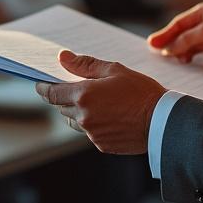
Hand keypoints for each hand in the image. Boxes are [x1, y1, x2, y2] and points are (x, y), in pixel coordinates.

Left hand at [34, 51, 165, 154]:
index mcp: (83, 96)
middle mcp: (83, 117)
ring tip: (101, 103)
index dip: (43, 88)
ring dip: (80, 112)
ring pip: (75, 122)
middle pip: (62, 107)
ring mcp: (92, 133)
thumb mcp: (114, 70)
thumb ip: (85, 65)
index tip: (40, 84)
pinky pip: (90, 133)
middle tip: (82, 89)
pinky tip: (112, 117)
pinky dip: (95, 125)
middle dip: (67, 98)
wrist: (163, 121)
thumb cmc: (141, 92)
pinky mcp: (102, 145)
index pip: (51, 93)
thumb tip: (63, 57)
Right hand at [148, 2, 202, 71]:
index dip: (165, 33)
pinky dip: (186, 61)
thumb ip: (186, 39)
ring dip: (177, 53)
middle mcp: (202, 27)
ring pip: (185, 48)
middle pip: (179, 36)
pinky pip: (194, 59)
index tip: (152, 43)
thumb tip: (167, 50)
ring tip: (170, 60)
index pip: (178, 24)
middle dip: (168, 44)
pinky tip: (181, 65)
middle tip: (155, 53)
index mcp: (202, 14)